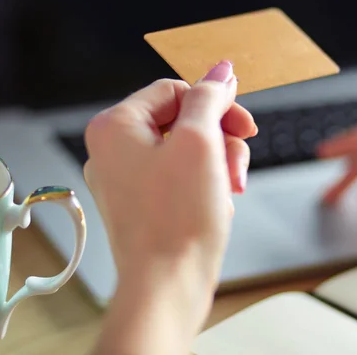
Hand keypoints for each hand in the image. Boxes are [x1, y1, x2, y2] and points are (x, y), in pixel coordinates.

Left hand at [84, 61, 255, 353]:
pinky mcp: (144, 202)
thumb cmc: (176, 222)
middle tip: (237, 160)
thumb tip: (220, 71)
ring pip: (186, 149)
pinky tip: (218, 202)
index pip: (173, 90)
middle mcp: (114, 150)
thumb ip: (209, 97)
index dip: (214, 103)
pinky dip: (206, 182)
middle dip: (219, 138)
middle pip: (182, 119)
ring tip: (230, 188)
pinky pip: (181, 175)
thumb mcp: (199, 142)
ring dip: (218, 162)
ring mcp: (128, 178)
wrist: (168, 286)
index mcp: (115, 126)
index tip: (242, 123)